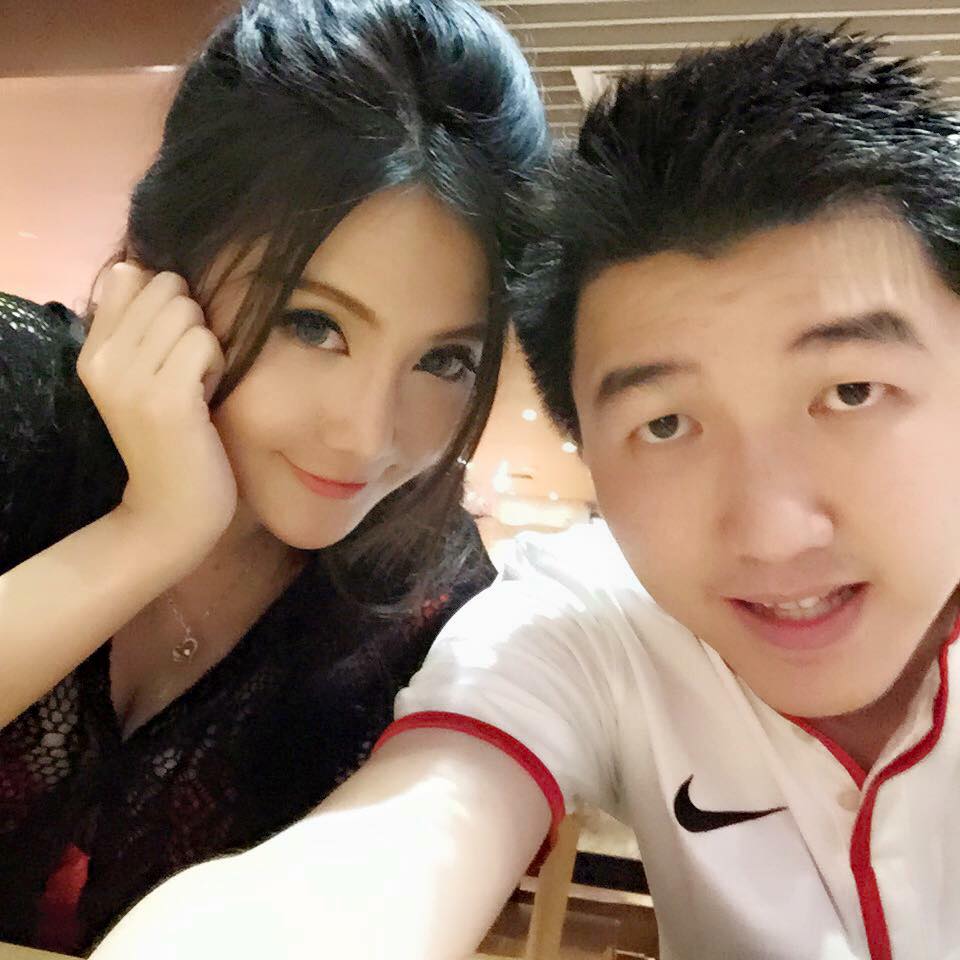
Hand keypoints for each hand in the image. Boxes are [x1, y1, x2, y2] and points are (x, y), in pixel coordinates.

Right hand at [77, 263, 237, 548]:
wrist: (171, 510)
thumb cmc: (172, 441)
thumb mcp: (144, 377)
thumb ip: (140, 325)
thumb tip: (142, 266)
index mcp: (93, 350)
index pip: (130, 274)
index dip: (168, 302)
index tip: (171, 347)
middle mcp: (102, 358)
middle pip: (169, 287)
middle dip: (193, 324)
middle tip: (189, 372)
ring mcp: (131, 378)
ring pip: (190, 312)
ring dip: (208, 347)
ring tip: (197, 387)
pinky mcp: (165, 397)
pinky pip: (207, 343)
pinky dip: (219, 368)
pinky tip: (207, 401)